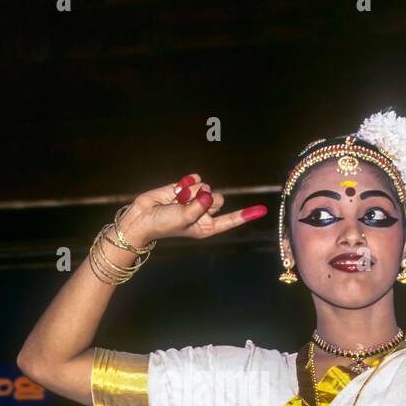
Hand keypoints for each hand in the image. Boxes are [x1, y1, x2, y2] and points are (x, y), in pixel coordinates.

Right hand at [120, 173, 265, 245]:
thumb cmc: (164, 224)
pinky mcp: (185, 187)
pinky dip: (186, 181)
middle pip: (218, 198)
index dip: (245, 214)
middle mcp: (204, 213)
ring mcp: (195, 199)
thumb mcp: (185, 219)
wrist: (143, 217)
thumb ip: (199, 206)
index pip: (230, 220)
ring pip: (205, 186)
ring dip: (190, 192)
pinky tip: (175, 189)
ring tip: (175, 201)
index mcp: (207, 226)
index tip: (262, 209)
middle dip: (203, 199)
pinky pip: (195, 178)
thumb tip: (207, 191)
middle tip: (186, 206)